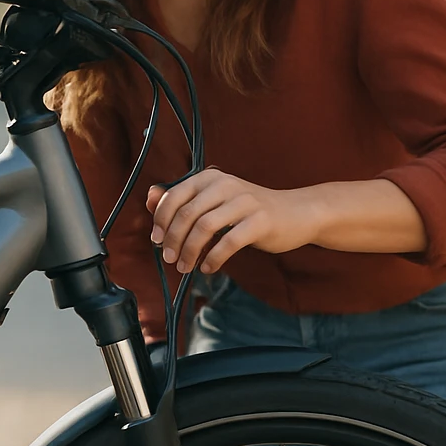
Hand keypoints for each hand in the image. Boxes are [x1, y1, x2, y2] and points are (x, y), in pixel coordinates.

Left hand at [146, 169, 317, 274]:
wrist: (296, 213)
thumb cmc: (247, 210)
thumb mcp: (214, 201)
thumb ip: (182, 199)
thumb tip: (149, 196)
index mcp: (210, 177)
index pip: (174, 196)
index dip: (161, 220)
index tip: (156, 240)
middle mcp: (225, 184)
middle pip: (186, 214)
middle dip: (173, 240)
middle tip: (169, 259)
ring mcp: (244, 202)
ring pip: (204, 228)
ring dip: (189, 252)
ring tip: (185, 267)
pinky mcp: (260, 221)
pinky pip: (228, 243)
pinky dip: (213, 259)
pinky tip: (208, 268)